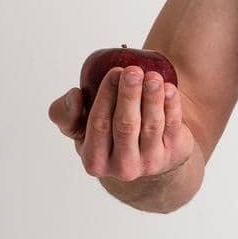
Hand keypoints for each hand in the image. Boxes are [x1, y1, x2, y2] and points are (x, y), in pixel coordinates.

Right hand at [47, 65, 194, 181]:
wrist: (142, 149)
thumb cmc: (106, 131)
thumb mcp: (78, 127)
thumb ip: (64, 112)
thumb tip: (75, 95)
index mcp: (94, 161)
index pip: (99, 125)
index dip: (106, 96)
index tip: (113, 72)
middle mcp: (122, 167)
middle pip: (125, 126)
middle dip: (129, 95)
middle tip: (132, 70)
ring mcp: (149, 163)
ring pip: (151, 125)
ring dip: (152, 98)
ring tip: (152, 76)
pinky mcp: (173, 154)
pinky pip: (172, 127)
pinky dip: (171, 106)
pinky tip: (168, 88)